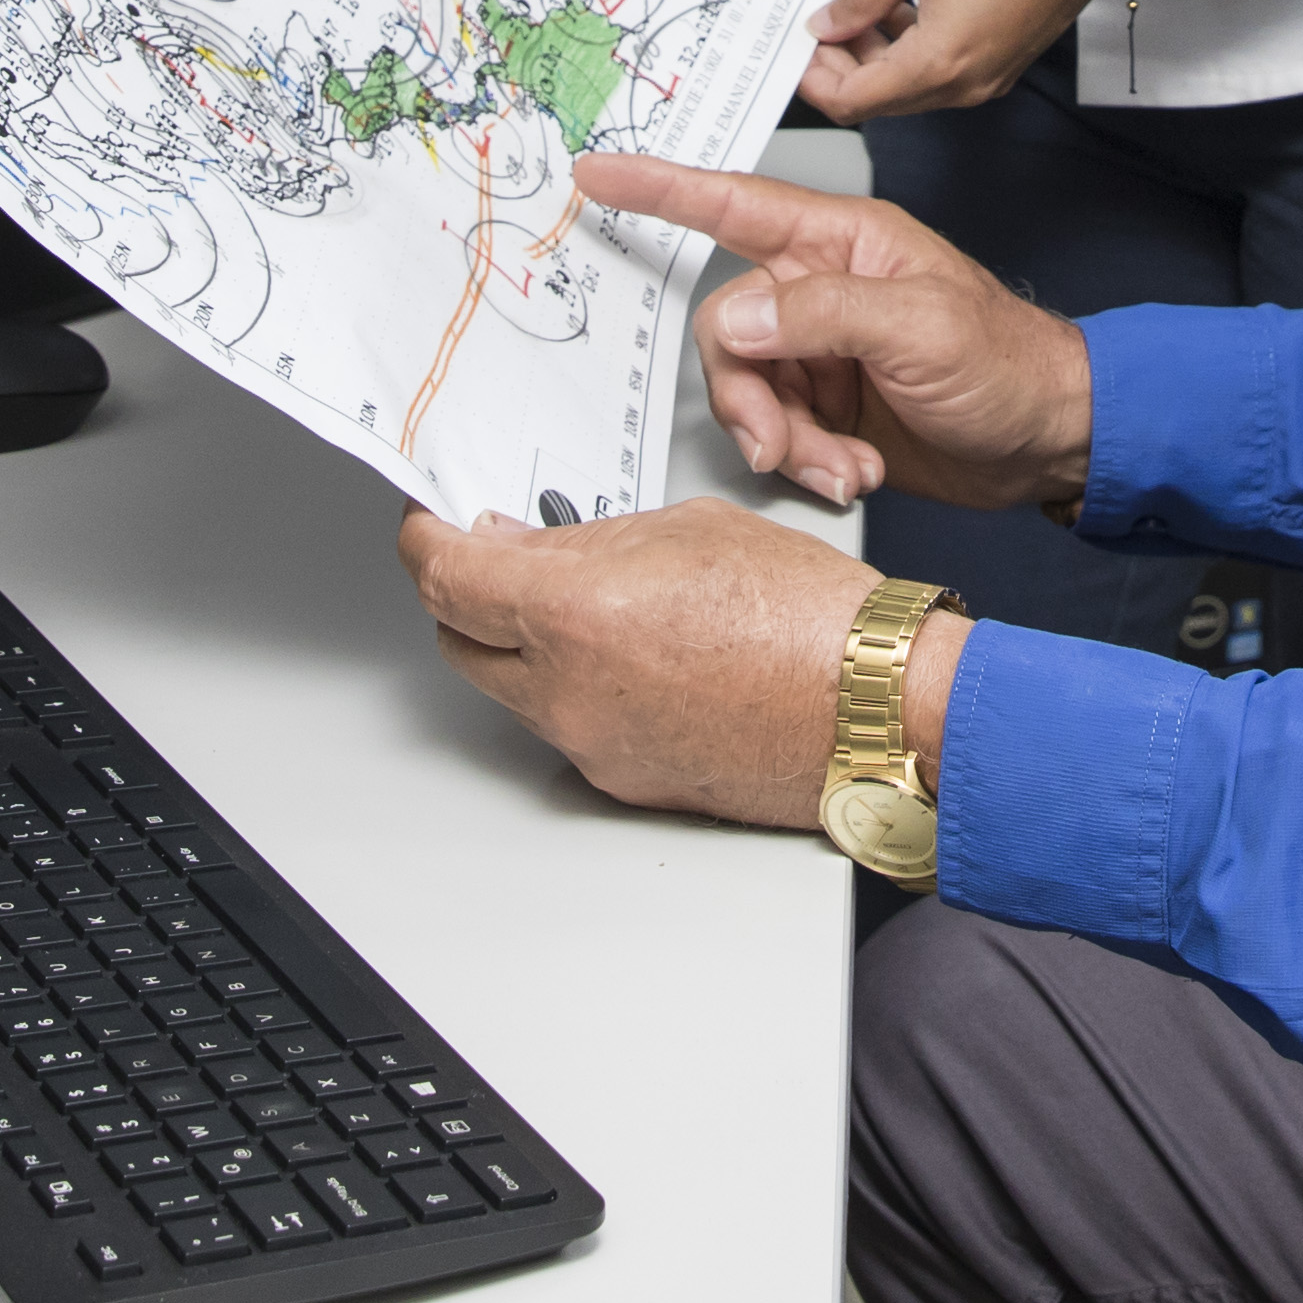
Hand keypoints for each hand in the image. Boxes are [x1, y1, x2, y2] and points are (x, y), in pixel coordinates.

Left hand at [397, 496, 957, 829]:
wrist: (878, 709)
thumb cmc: (811, 617)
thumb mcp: (688, 528)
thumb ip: (587, 537)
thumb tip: (524, 543)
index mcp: (573, 613)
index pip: (444, 576)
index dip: (424, 539)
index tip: (430, 521)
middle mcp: (566, 691)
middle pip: (458, 640)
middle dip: (464, 592)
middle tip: (498, 553)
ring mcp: (591, 745)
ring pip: (513, 688)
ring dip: (524, 643)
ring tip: (594, 600)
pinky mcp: (623, 782)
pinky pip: (569, 724)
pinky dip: (578, 685)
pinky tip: (638, 652)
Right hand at [577, 149, 1093, 515]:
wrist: (1050, 441)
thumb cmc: (1010, 363)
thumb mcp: (922, 327)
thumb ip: (824, 313)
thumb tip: (740, 315)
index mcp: (842, 242)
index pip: (733, 204)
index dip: (660, 188)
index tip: (598, 174)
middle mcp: (821, 289)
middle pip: (728, 329)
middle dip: (748, 396)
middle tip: (785, 441)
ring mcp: (822, 352)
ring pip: (747, 391)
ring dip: (786, 439)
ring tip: (841, 464)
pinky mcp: (828, 407)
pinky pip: (776, 433)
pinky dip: (806, 462)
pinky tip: (852, 471)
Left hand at [790, 0, 1131, 123]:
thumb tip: (826, 25)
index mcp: (938, 62)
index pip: (851, 102)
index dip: (814, 77)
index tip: (800, 44)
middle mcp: (961, 86)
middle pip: (875, 101)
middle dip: (840, 64)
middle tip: (825, 18)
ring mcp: (982, 82)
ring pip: (904, 89)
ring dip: (873, 55)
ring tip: (865, 3)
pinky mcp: (995, 68)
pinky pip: (934, 75)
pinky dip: (906, 50)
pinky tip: (903, 6)